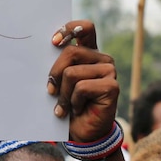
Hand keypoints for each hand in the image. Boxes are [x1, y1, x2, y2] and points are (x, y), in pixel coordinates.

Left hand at [47, 20, 117, 142]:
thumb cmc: (67, 104)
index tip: (53, 42)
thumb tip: (48, 48)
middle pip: (70, 52)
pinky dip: (73, 101)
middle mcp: (101, 59)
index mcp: (89, 52)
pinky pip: (81, 88)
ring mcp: (109, 71)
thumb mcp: (59, 81)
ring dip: (63, 93)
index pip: (85, 28)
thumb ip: (58, 64)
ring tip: (65, 105)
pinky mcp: (112, 86)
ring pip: (72, 73)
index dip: (69, 29)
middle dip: (54, 74)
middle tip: (51, 91)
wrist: (81, 131)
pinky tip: (78, 109)